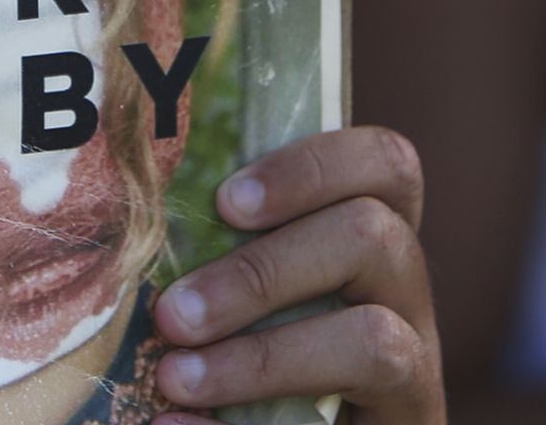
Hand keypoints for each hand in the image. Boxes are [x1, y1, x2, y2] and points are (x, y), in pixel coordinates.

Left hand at [148, 126, 444, 424]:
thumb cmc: (235, 356)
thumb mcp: (224, 295)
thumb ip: (204, 257)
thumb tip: (130, 226)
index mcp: (364, 240)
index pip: (384, 166)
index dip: (313, 167)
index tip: (227, 201)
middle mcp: (403, 297)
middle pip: (376, 237)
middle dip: (262, 273)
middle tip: (174, 313)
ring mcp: (415, 371)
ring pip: (379, 340)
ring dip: (264, 358)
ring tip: (176, 378)